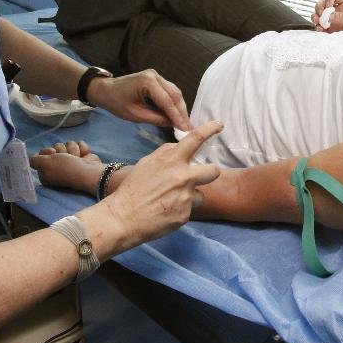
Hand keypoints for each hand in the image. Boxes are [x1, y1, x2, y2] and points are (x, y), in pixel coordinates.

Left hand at [86, 69, 191, 130]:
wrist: (106, 90)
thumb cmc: (116, 102)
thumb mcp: (135, 114)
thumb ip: (156, 119)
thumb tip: (173, 125)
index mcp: (147, 82)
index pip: (167, 101)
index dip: (177, 116)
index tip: (185, 129)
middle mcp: (154, 75)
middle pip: (174, 94)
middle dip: (182, 112)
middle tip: (189, 128)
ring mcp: (156, 76)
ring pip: (174, 92)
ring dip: (180, 108)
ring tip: (185, 123)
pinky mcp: (156, 79)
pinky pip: (169, 91)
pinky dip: (174, 103)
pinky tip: (178, 115)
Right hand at [92, 120, 222, 247]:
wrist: (123, 217)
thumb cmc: (133, 189)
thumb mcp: (147, 163)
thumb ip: (166, 154)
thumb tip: (178, 148)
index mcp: (171, 161)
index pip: (195, 139)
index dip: (210, 129)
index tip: (219, 125)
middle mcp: (182, 177)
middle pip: (213, 170)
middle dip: (211, 172)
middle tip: (203, 175)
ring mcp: (185, 197)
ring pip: (200, 194)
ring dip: (190, 197)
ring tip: (171, 200)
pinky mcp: (185, 215)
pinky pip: (188, 210)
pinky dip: (179, 210)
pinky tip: (165, 212)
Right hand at [311, 0, 342, 32]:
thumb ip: (342, 17)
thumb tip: (329, 16)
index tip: (329, 6)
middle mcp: (337, 11)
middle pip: (323, 4)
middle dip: (319, 7)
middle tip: (320, 13)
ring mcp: (332, 20)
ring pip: (319, 14)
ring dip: (315, 16)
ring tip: (317, 21)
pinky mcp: (329, 29)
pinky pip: (320, 26)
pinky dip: (317, 27)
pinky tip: (319, 29)